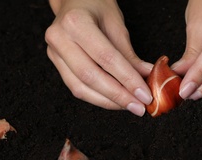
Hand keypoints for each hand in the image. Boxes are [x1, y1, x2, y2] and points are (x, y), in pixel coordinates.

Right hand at [45, 0, 153, 115]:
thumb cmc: (97, 6)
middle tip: (139, 108)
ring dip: (108, 101)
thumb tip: (148, 78)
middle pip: (91, 77)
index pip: (106, 58)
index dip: (128, 80)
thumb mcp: (117, 25)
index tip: (145, 95)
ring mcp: (54, 53)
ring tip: (130, 106)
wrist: (75, 0)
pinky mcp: (56, 64)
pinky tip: (115, 101)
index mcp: (76, 23)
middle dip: (118, 96)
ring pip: (81, 87)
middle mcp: (59, 38)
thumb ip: (130, 55)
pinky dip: (98, 98)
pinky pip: (77, 88)